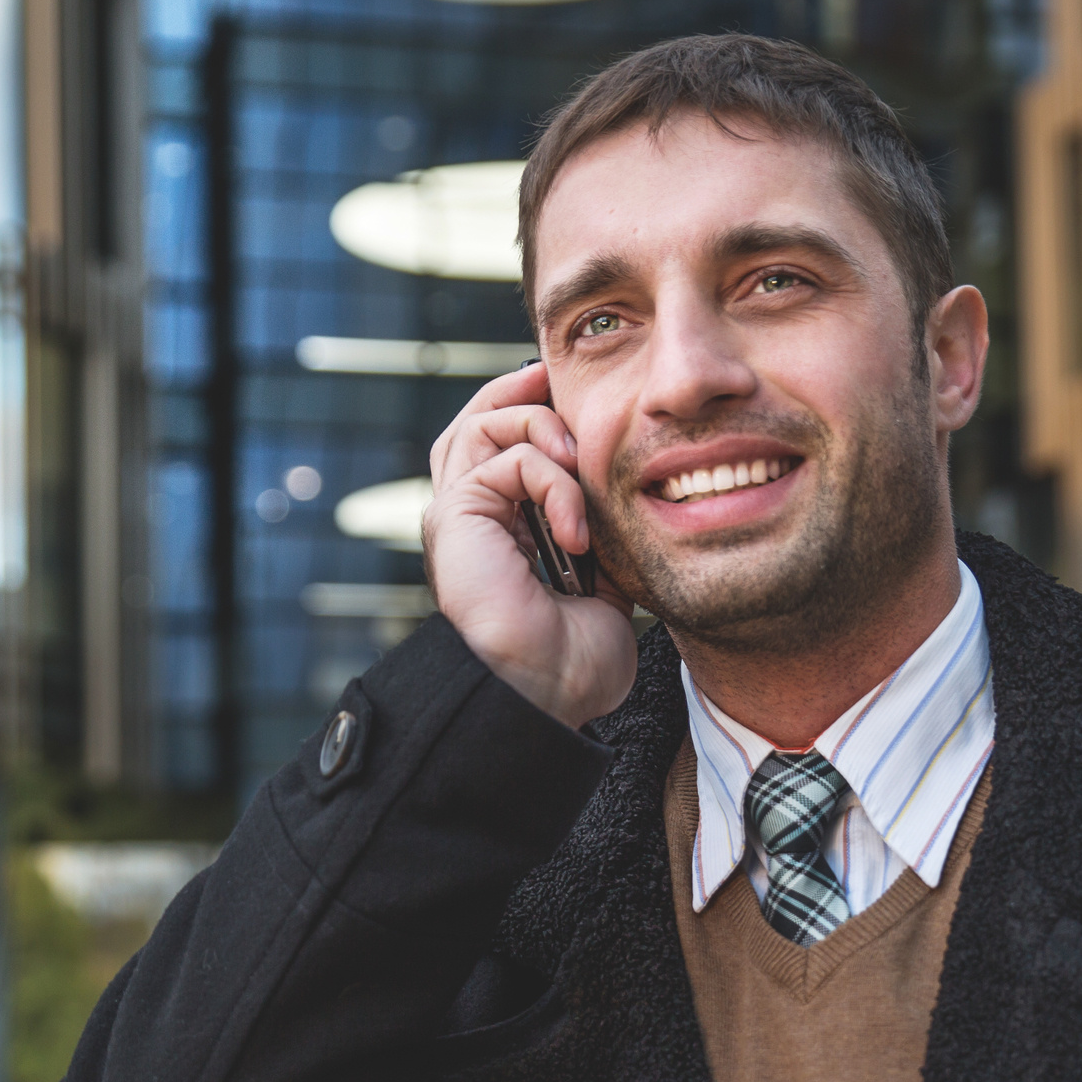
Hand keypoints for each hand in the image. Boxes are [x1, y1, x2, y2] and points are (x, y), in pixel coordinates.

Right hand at [423, 364, 636, 728]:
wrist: (546, 696)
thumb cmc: (574, 663)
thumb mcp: (604, 586)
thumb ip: (601, 537)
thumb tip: (626, 498)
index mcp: (500, 535)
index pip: (502, 451)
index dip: (534, 415)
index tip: (586, 411)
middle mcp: (471, 521)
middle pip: (474, 422)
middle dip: (520, 393)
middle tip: (563, 386)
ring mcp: (458, 517)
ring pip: (482, 423)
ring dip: (543, 427)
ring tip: (581, 466)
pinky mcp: (456, 516)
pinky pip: (510, 460)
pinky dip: (555, 482)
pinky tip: (577, 532)